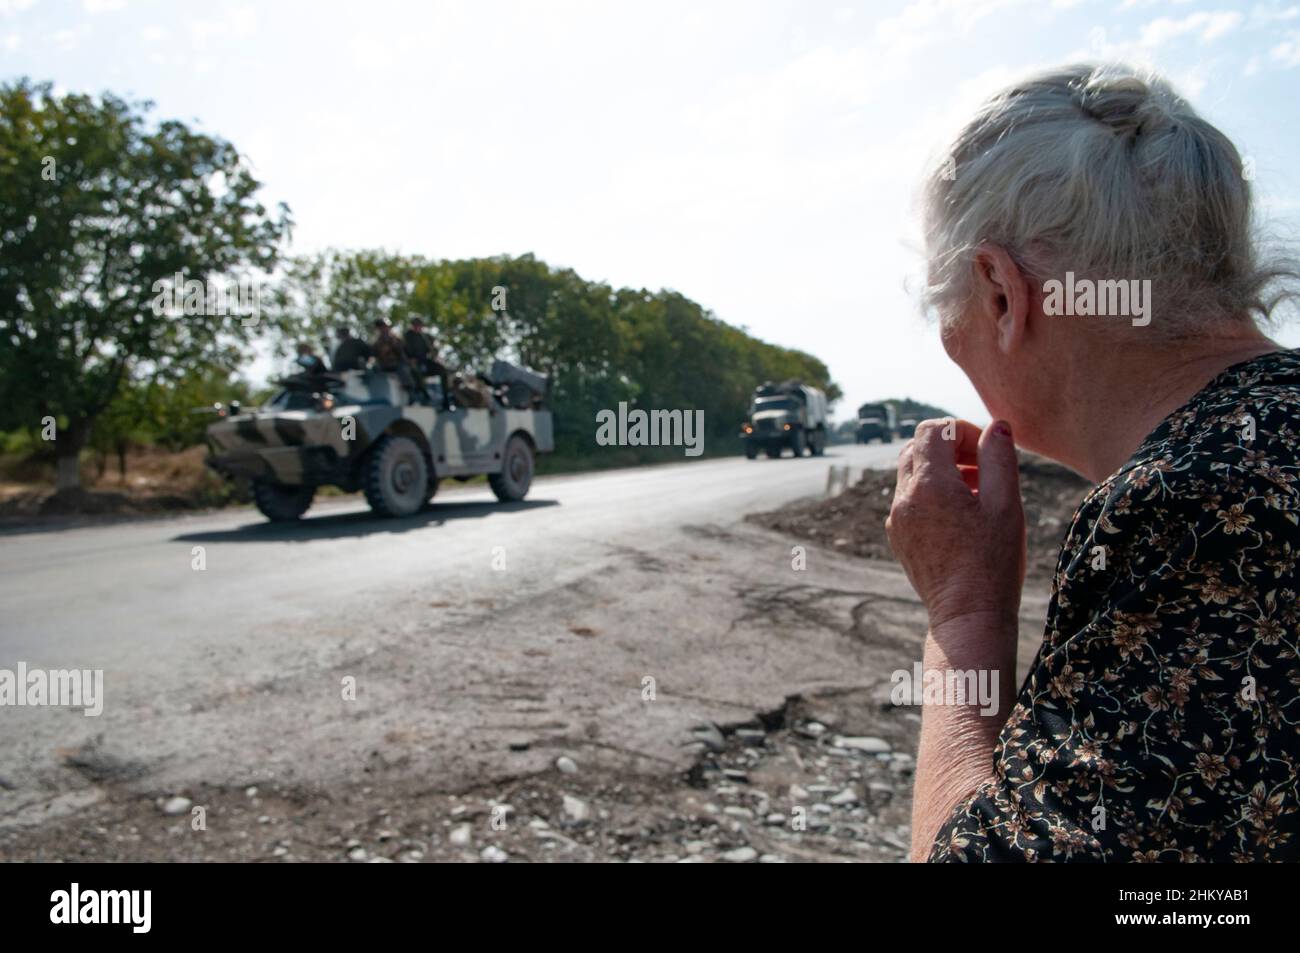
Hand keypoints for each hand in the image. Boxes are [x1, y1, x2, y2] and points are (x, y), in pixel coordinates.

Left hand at [885, 418, 1025, 629]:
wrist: (966, 615)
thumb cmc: (992, 562)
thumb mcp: (1006, 505)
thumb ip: (1000, 458)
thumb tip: (996, 426)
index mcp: (929, 485)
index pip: (933, 430)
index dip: (962, 430)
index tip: (986, 451)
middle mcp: (904, 498)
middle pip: (917, 447)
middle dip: (950, 449)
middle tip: (983, 470)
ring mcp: (896, 519)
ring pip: (911, 473)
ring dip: (941, 471)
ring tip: (976, 494)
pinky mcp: (898, 537)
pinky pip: (908, 499)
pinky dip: (931, 494)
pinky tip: (960, 518)